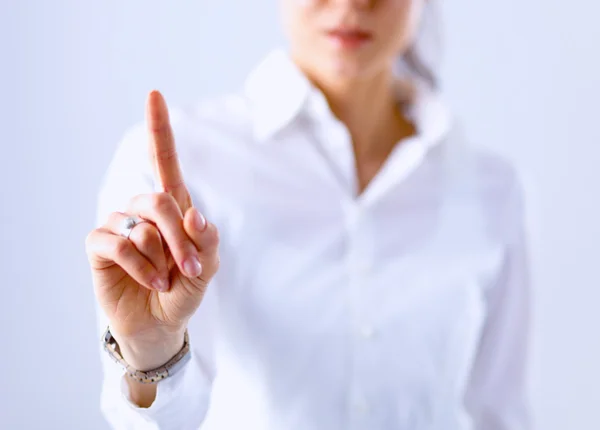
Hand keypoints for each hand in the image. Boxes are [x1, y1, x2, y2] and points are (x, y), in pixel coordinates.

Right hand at [86, 90, 219, 368]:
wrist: (159, 324)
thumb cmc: (183, 291)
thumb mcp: (205, 268)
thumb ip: (206, 242)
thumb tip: (193, 213)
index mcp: (172, 207)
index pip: (163, 161)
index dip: (158, 129)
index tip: (154, 94)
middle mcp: (142, 211)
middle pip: (159, 200)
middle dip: (179, 238)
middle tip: (190, 269)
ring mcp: (119, 226)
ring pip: (141, 227)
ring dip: (161, 259)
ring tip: (167, 280)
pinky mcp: (99, 247)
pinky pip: (119, 244)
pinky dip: (140, 266)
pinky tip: (151, 281)